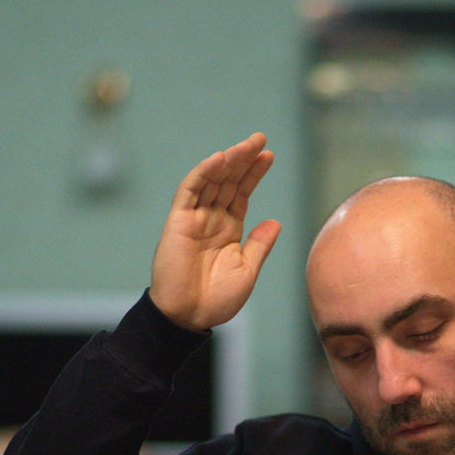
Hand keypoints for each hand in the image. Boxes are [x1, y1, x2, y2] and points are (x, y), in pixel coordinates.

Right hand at [149, 133, 280, 330]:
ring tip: (247, 145)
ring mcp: (194, 218)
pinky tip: (219, 159)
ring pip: (212, 181)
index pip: (242, 194)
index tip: (268, 156)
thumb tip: (275, 221)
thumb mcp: (247, 270)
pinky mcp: (178, 221)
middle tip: (260, 139)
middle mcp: (212, 220)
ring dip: (228, 161)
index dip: (254, 174)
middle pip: (229, 181)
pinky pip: (190, 191)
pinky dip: (203, 173)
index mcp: (228, 230)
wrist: (189, 316)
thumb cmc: (216, 299)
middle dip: (244, 160)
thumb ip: (259, 245)